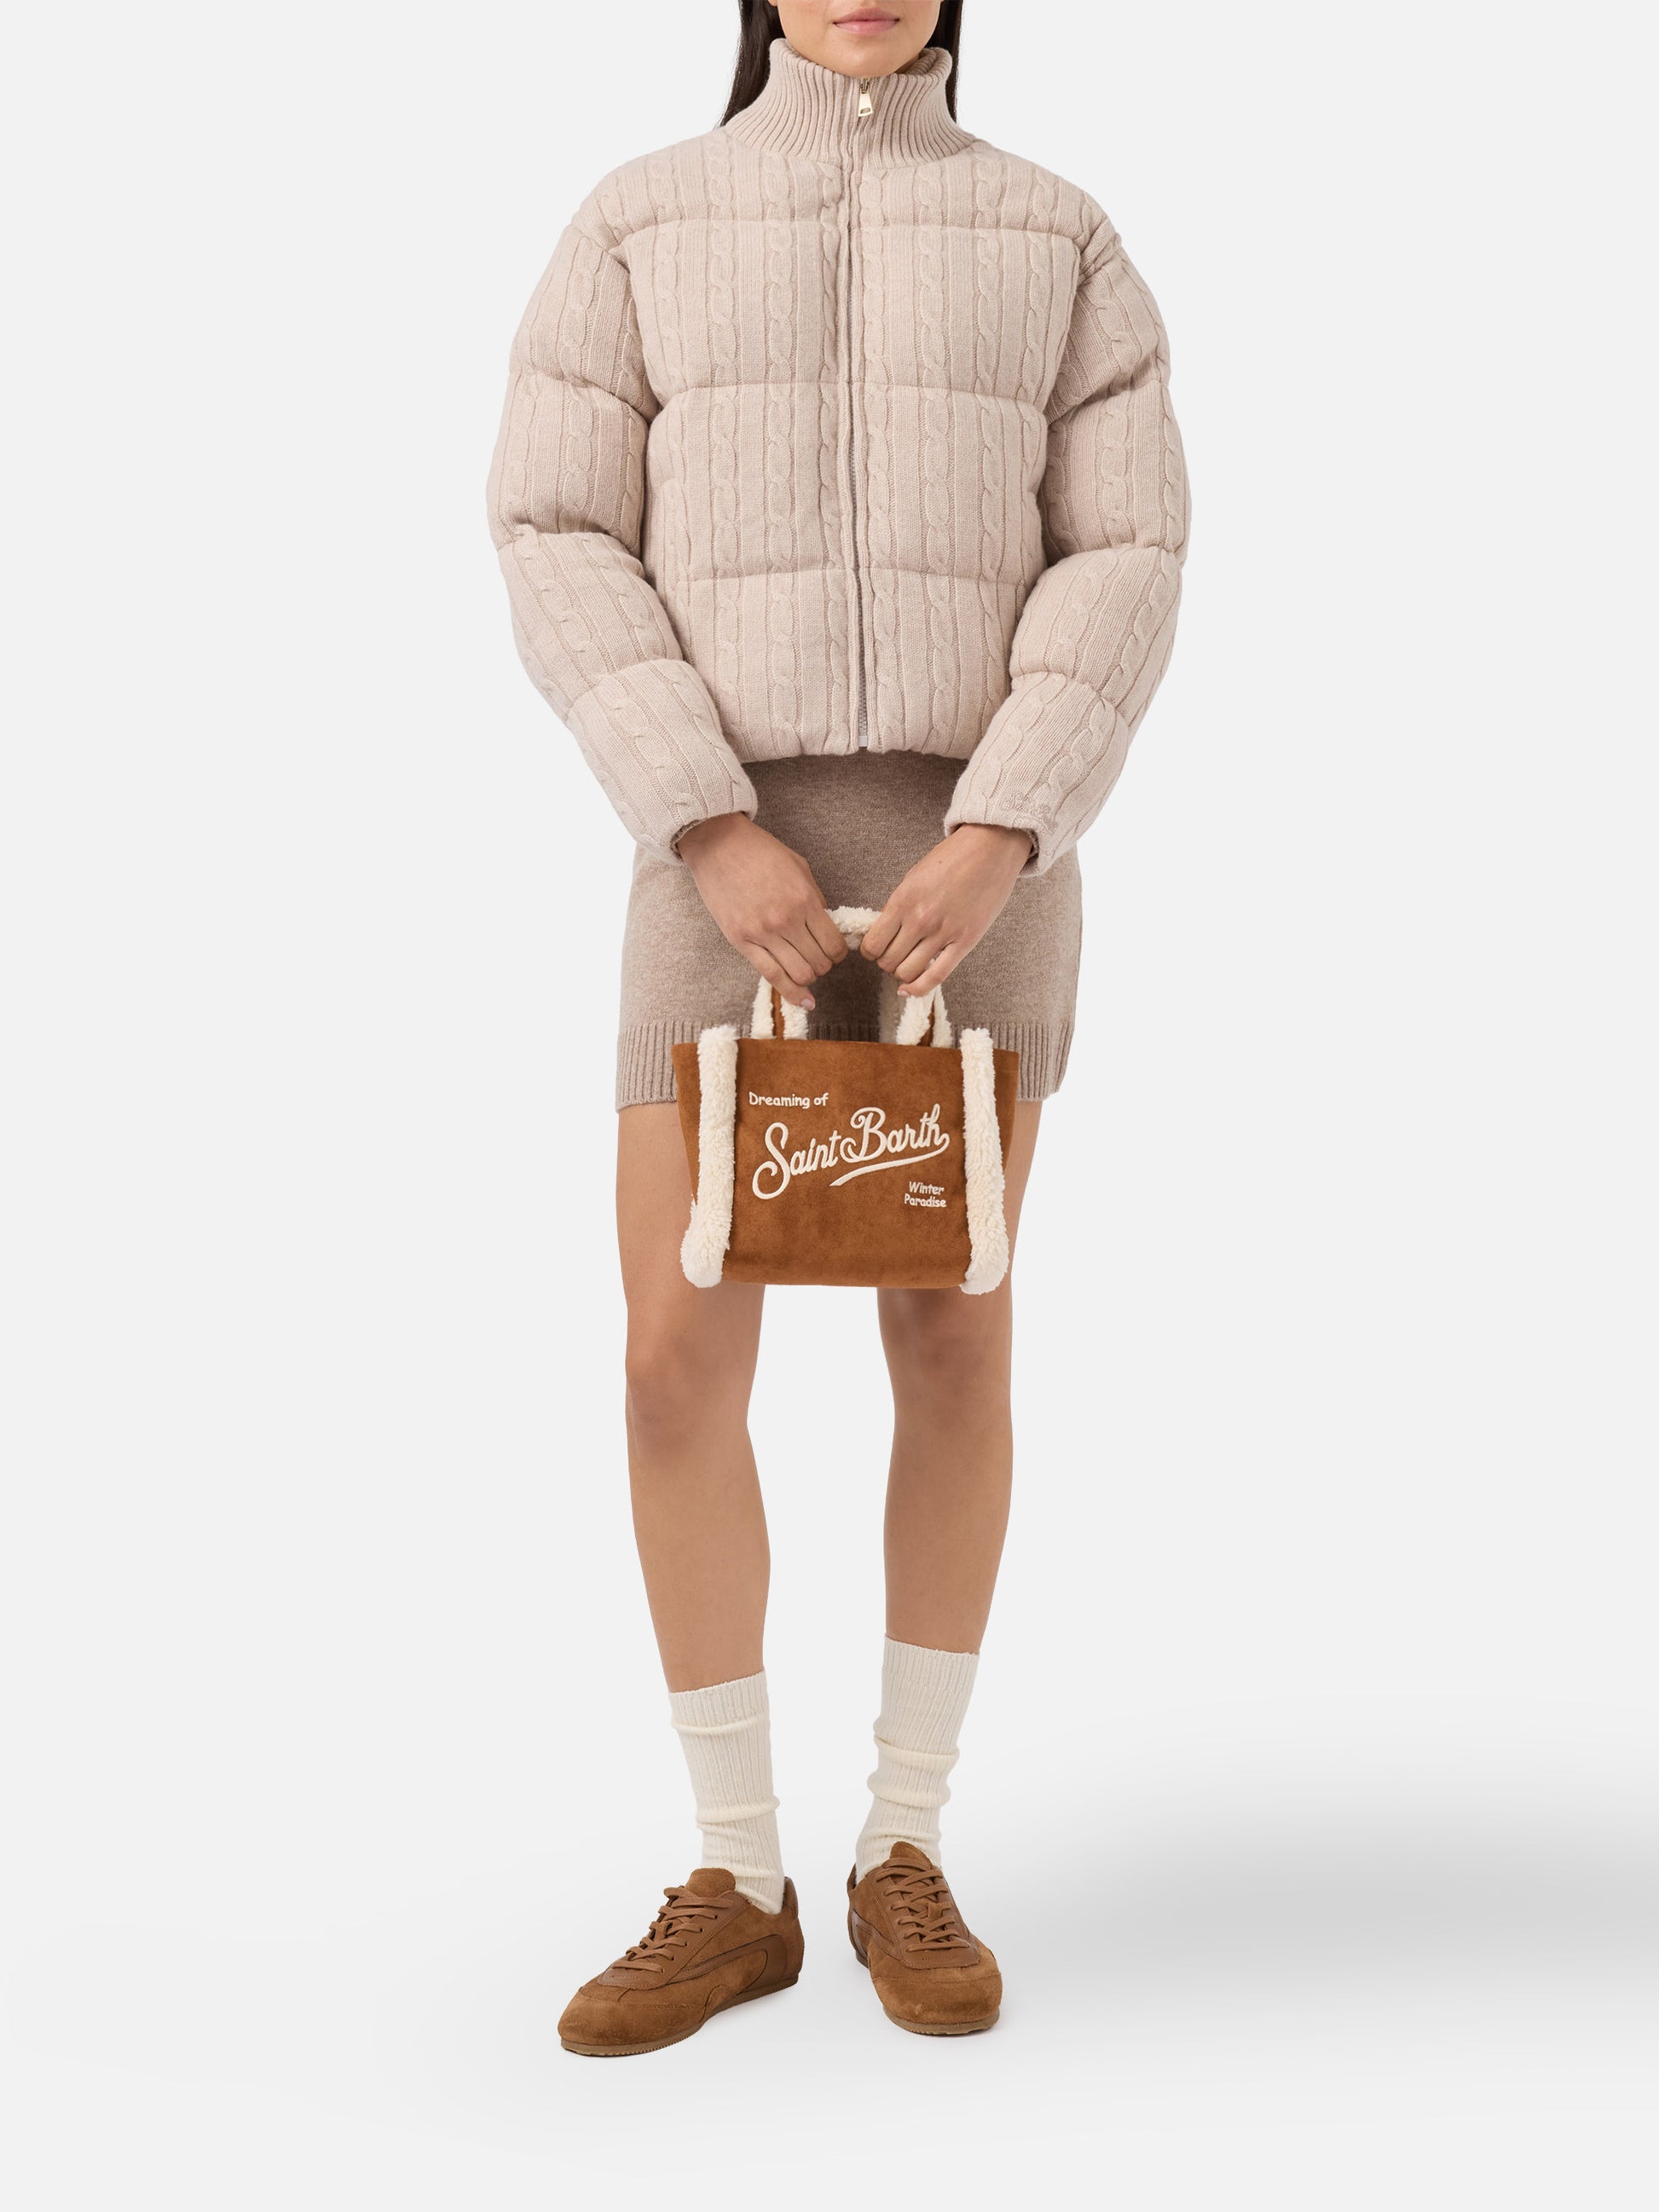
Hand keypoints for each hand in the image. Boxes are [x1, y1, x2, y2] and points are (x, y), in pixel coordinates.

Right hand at [676, 812, 847, 1008]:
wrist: (718, 845)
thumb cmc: (759, 851)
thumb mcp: (799, 867)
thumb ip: (815, 898)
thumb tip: (826, 924)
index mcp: (805, 900)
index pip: (834, 944)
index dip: (840, 953)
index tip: (836, 952)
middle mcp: (786, 921)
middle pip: (819, 963)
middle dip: (825, 965)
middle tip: (820, 959)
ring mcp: (762, 934)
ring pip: (799, 974)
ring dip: (809, 978)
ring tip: (806, 970)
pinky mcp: (742, 942)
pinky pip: (771, 976)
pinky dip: (791, 993)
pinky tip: (804, 1001)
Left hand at [860, 825, 1032, 996]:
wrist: (990, 847)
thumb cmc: (952, 858)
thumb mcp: (914, 877)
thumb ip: (897, 906)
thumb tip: (883, 933)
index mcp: (903, 900)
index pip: (872, 944)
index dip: (870, 951)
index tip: (876, 949)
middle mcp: (920, 919)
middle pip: (888, 962)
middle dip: (887, 962)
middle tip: (895, 954)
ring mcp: (943, 932)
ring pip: (907, 972)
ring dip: (903, 973)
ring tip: (909, 962)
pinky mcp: (965, 941)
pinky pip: (935, 977)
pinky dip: (918, 989)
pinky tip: (910, 989)